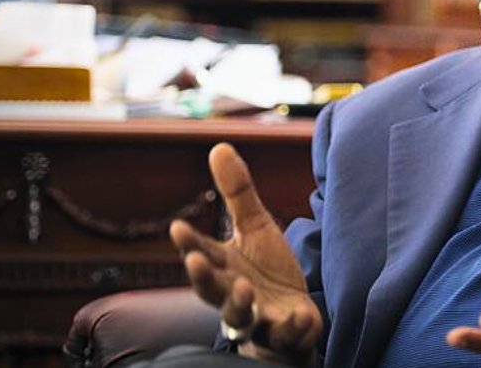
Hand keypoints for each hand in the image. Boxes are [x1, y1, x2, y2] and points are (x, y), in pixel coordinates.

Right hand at [170, 143, 321, 365]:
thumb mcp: (256, 228)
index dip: (189, 243)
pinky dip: (294, 327)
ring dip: (239, 304)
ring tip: (245, 287)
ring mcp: (256, 317)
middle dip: (202, 277)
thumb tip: (218, 145)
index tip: (177, 227)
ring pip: (240, 317)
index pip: (202, 253)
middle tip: (196, 260)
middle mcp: (232, 294)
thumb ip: (238, 193)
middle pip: (211, 289)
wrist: (291, 316)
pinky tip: (303, 314)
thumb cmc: (266, 271)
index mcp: (224, 266)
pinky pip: (286, 335)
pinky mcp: (282, 334)